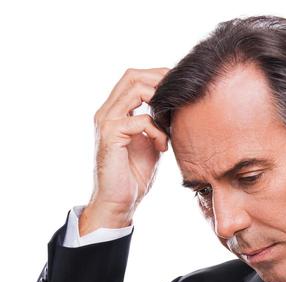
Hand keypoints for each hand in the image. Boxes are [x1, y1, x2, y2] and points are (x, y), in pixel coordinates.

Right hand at [81, 67, 170, 233]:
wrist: (119, 202)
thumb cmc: (134, 176)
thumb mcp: (150, 142)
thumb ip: (156, 122)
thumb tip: (174, 108)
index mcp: (114, 111)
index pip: (133, 78)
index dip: (156, 75)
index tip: (179, 87)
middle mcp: (107, 112)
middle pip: (132, 75)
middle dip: (159, 79)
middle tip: (179, 95)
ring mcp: (106, 121)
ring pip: (135, 90)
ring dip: (159, 102)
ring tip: (171, 121)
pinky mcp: (110, 135)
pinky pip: (140, 120)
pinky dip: (157, 130)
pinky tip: (162, 147)